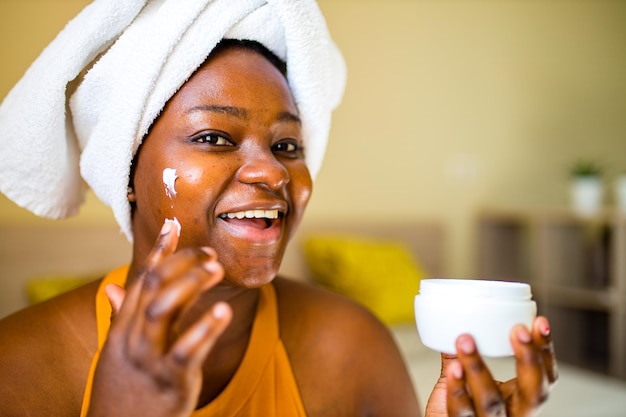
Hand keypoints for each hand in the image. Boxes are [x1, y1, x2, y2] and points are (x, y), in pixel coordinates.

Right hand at [86, 220, 232, 416]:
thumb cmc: (121, 391)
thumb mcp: (115, 353)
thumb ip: (120, 318)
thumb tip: (112, 288)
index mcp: (123, 329)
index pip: (140, 279)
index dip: (159, 251)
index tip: (175, 225)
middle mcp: (132, 339)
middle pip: (154, 286)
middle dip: (182, 262)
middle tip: (210, 253)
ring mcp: (149, 360)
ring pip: (164, 309)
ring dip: (192, 283)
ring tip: (217, 268)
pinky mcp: (169, 381)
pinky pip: (186, 350)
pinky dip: (206, 328)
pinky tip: (224, 310)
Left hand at [425, 317, 557, 416]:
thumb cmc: (456, 412)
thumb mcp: (464, 383)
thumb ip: (460, 358)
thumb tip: (453, 322)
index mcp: (517, 401)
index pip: (544, 378)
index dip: (545, 353)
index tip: (540, 323)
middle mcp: (511, 415)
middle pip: (534, 394)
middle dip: (530, 360)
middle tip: (518, 330)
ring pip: (491, 402)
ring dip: (479, 368)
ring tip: (466, 341)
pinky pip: (461, 412)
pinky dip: (457, 389)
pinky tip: (454, 369)